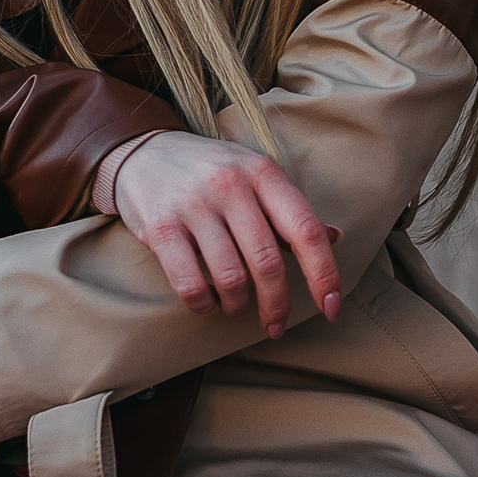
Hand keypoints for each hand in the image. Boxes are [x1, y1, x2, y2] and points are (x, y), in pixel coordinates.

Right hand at [95, 133, 340, 339]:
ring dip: (237, 304)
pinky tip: (207, 300)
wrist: (143, 151)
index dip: (324, 274)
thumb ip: (289, 209)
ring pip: (230, 278)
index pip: (305, 230)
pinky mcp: (161, 227)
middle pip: (267, 262)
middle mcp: (231, 185)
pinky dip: (204, 304)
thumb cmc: (210, 171)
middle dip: (277, 304)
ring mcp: (194, 205)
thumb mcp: (254, 175)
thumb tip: (334, 238)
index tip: (332, 307)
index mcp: (263, 173)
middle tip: (276, 325)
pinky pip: (190, 284)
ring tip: (234, 305)